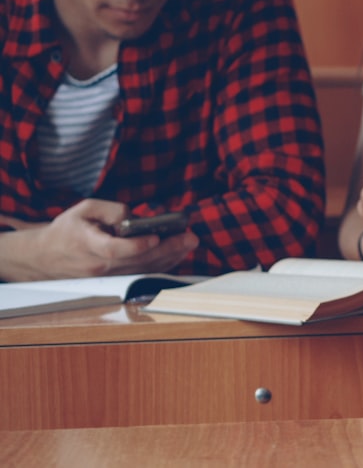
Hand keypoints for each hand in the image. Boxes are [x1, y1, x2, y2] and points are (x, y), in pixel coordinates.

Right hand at [0, 199, 197, 280]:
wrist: (44, 257)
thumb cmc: (66, 229)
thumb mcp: (84, 209)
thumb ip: (110, 209)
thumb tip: (134, 216)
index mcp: (87, 244)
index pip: (114, 250)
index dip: (136, 246)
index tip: (156, 236)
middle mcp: (97, 265)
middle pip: (137, 261)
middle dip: (167, 249)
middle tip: (190, 237)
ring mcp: (105, 277)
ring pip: (142, 269)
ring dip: (169, 257)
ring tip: (189, 243)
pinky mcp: (111, 281)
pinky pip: (140, 274)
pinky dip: (160, 265)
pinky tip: (177, 254)